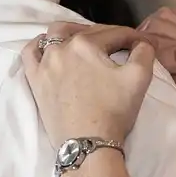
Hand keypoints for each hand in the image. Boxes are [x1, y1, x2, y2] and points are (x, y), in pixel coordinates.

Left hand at [22, 23, 156, 145]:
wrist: (87, 144)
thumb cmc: (113, 111)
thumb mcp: (139, 78)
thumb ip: (144, 53)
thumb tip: (142, 43)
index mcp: (86, 44)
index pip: (115, 33)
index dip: (132, 37)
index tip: (142, 44)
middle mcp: (61, 48)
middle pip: (88, 33)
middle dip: (107, 36)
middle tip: (121, 47)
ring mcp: (45, 64)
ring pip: (56, 35)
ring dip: (73, 33)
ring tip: (85, 42)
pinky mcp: (35, 80)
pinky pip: (31, 53)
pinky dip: (39, 45)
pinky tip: (49, 48)